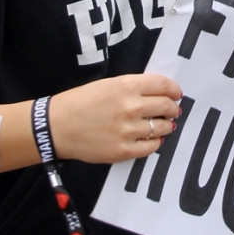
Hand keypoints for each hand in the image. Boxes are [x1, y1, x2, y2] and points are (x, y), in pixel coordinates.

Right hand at [49, 74, 182, 163]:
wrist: (57, 126)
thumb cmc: (80, 102)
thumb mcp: (108, 84)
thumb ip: (133, 87)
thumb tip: (158, 94)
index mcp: (126, 86)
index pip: (164, 86)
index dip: (174, 90)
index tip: (176, 94)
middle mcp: (131, 107)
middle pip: (167, 106)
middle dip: (172, 108)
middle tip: (172, 110)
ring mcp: (129, 130)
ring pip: (163, 127)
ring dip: (166, 125)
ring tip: (163, 125)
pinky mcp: (124, 150)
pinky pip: (152, 147)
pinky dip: (155, 142)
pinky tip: (151, 138)